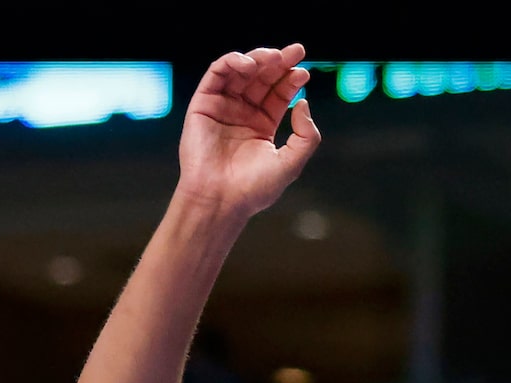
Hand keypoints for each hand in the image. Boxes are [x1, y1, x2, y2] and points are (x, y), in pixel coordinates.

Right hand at [176, 46, 319, 222]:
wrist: (220, 201)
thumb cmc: (253, 190)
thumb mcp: (291, 163)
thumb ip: (306, 135)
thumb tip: (302, 102)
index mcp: (261, 126)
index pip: (279, 93)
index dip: (292, 79)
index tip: (304, 73)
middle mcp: (242, 114)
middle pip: (263, 77)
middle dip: (280, 62)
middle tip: (296, 52)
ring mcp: (222, 108)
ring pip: (241, 71)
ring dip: (259, 58)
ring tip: (274, 57)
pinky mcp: (203, 105)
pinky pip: (217, 73)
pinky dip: (233, 61)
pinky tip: (250, 65)